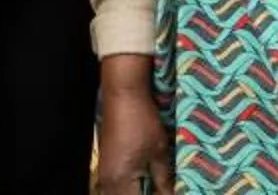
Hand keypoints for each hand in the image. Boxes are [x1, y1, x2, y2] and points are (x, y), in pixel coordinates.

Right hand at [94, 62, 174, 193]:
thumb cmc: (141, 120)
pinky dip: (132, 187)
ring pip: (122, 194)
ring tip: (156, 187)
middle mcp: (107, 182)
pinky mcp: (106, 164)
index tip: (168, 192)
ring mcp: (105, 173)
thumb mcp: (159, 151)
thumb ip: (164, 180)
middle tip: (163, 190)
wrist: (122, 94)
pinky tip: (145, 181)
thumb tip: (172, 193)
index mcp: (120, 182)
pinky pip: (117, 186)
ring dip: (138, 192)